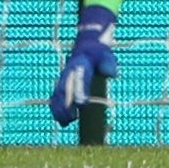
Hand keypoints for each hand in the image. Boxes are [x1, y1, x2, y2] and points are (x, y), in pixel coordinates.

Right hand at [50, 5, 116, 125]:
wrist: (87, 45)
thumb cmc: (99, 53)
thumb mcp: (106, 55)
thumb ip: (108, 63)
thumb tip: (112, 73)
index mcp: (80, 64)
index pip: (80, 80)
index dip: (80, 92)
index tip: (82, 104)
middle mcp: (69, 72)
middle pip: (65, 90)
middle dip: (66, 104)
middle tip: (71, 118)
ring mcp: (63, 78)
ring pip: (58, 94)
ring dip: (59, 109)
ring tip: (65, 122)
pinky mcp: (61, 84)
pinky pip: (56, 96)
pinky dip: (56, 108)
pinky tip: (61, 120)